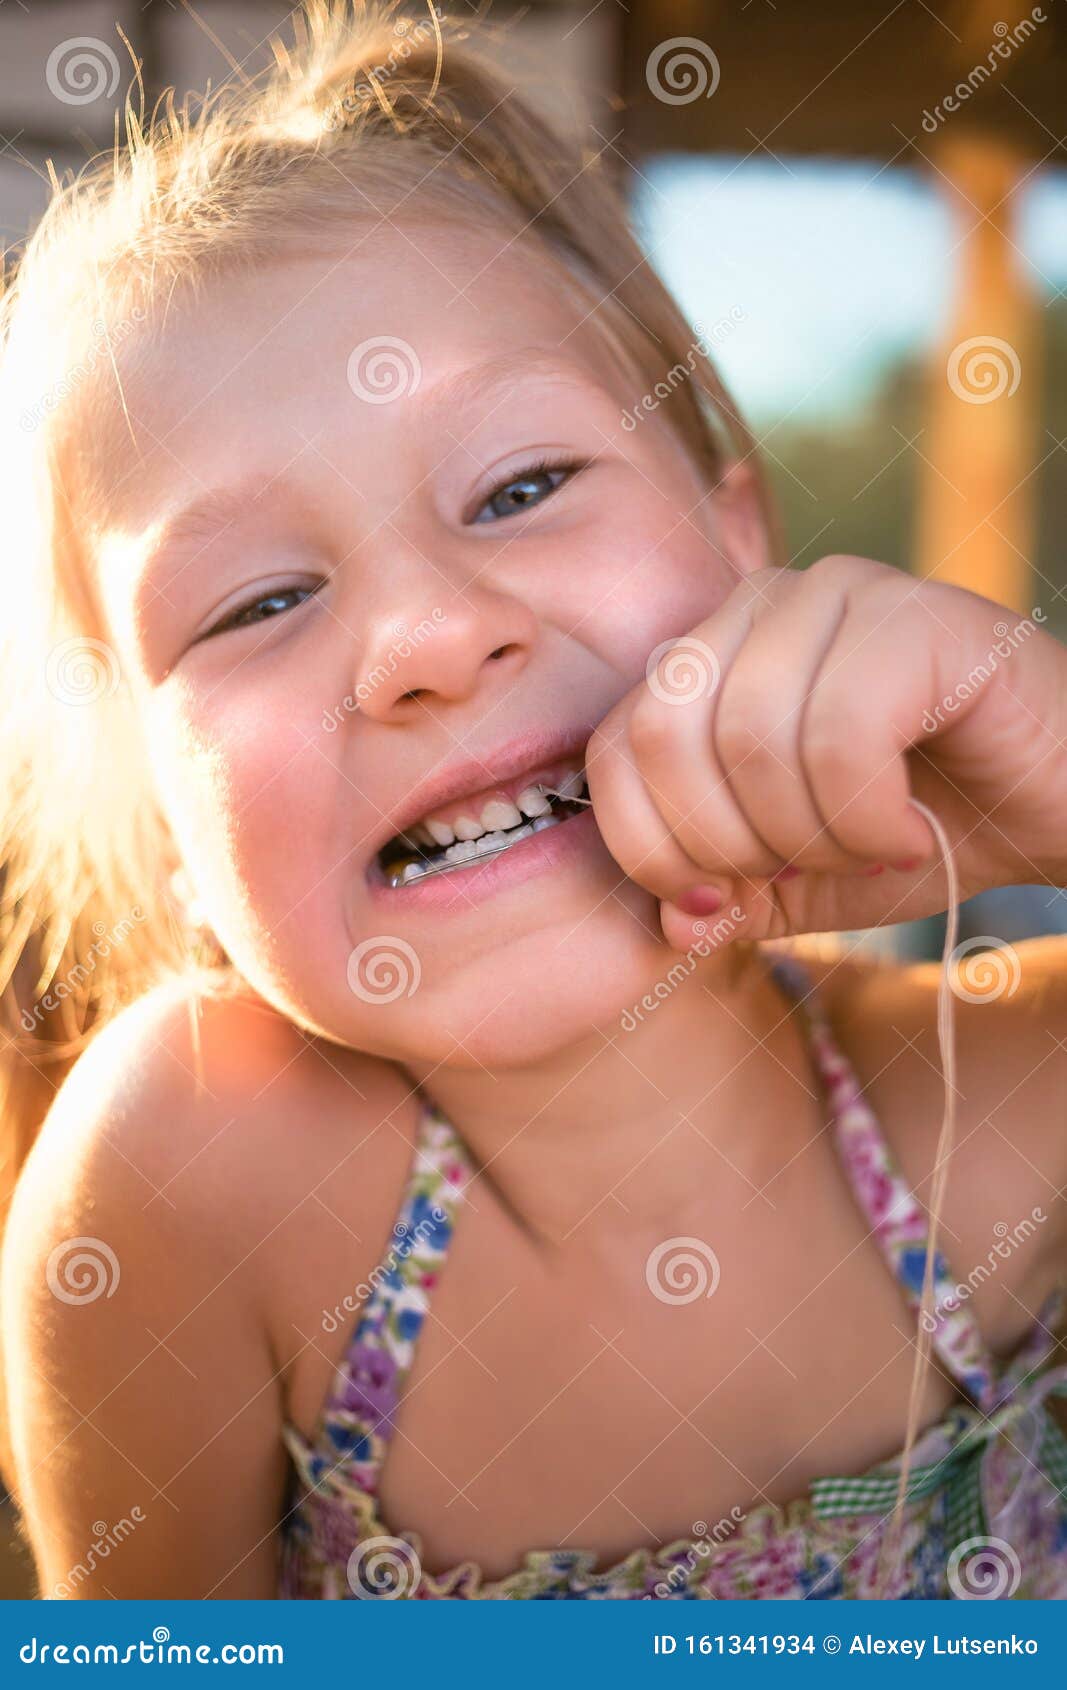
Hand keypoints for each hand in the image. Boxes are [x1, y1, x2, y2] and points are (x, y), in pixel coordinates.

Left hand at [585, 556, 1066, 951]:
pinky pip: (841, 732)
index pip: (612, 746)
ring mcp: (841, 594)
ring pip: (750, 735)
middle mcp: (762, 603)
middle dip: (726, 843)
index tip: (720, 903)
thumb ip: (717, 899)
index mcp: (710, 655)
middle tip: (803, 871)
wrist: (1059, 810)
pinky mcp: (921, 615)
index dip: (651, 849)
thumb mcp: (791, 884)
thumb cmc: (915, 835)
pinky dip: (869, 817)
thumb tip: (667, 923)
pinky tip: (908, 834)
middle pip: (664, 734)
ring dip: (808, 835)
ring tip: (867, 851)